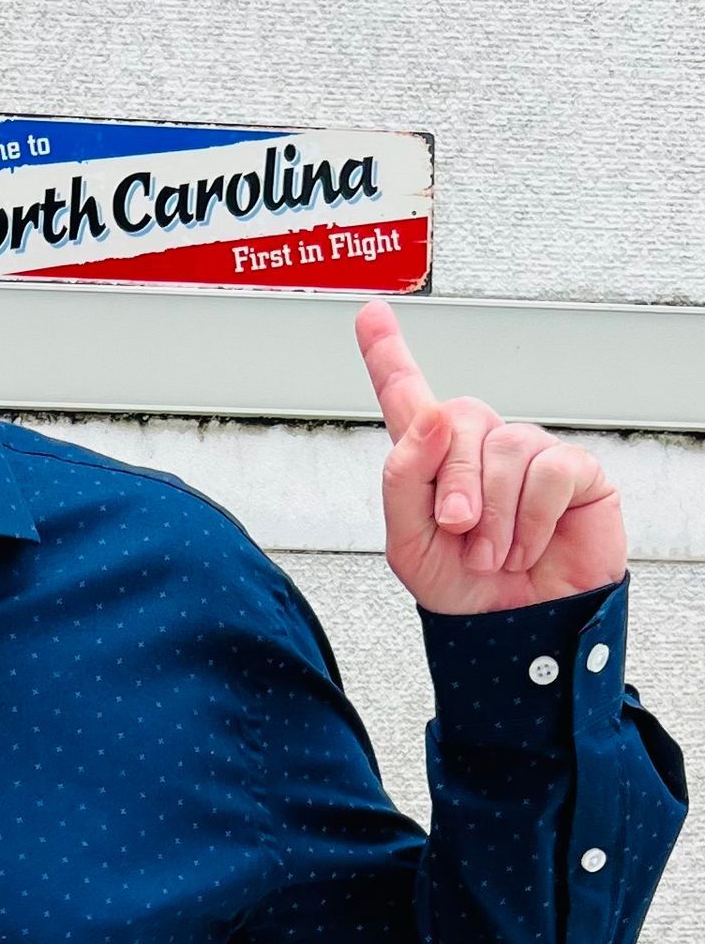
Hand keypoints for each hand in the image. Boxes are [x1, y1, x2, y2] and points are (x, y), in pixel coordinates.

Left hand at [357, 297, 624, 613]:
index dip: (387, 353)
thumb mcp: (408, 543)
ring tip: (496, 554)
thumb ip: (405, 477)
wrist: (516, 632)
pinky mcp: (574, 470)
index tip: (369, 311)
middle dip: (453, 484)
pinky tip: (530, 545)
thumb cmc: (463, 590)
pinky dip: (532, 518)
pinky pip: (549, 470)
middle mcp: (480, 446)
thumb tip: (434, 414)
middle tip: (460, 533)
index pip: (407, 396)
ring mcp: (529, 453)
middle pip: (455, 421)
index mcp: (431, 461)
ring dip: (494, 514)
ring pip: (505, 448)